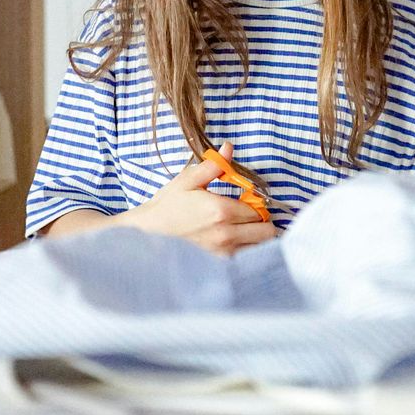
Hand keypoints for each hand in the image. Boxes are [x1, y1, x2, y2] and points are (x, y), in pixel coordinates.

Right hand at [126, 141, 277, 255]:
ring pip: (260, 248)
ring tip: (241, 232)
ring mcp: (223, 253)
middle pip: (266, 231)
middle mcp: (226, 234)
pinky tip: (233, 245)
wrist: (147, 233)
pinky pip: (247, 260)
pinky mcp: (219, 266)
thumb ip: (214, 166)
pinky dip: (247, 252)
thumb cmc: (167, 206)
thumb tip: (229, 148)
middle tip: (247, 218)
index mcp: (221, 210)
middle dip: (261, 222)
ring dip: (256, 239)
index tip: (246, 203)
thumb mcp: (188, 180)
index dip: (255, 204)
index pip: (259, 209)